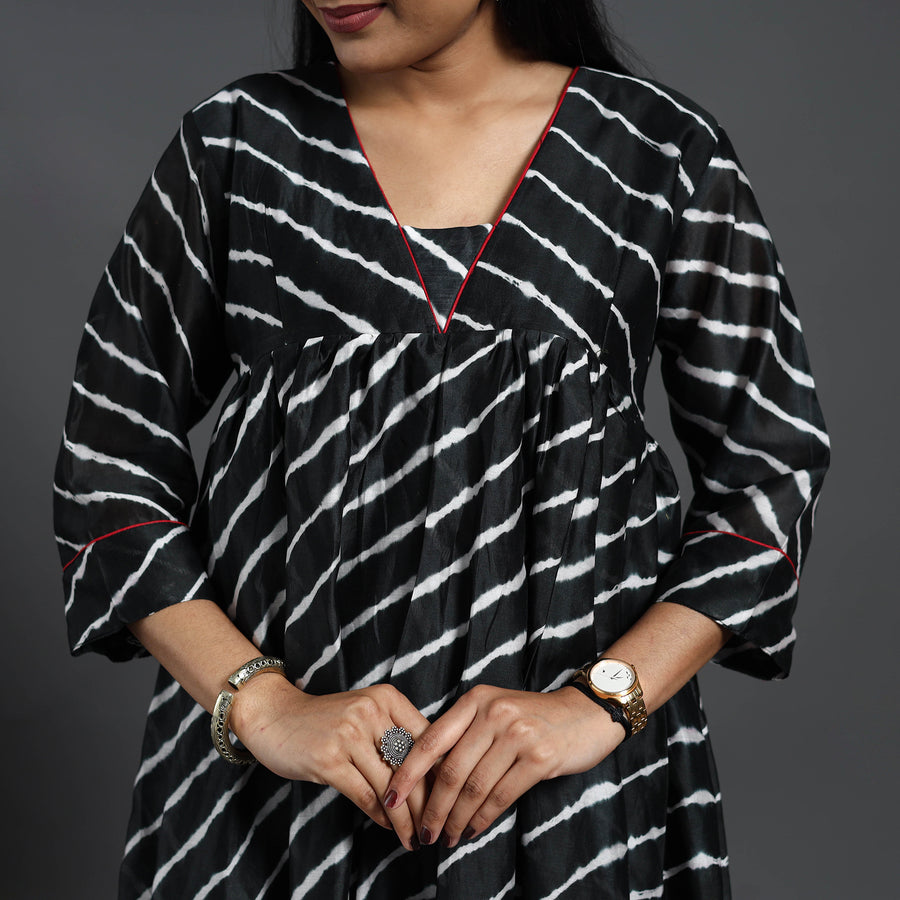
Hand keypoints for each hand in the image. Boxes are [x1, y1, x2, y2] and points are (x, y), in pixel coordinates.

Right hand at [232, 676, 429, 850]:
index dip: (442, 772)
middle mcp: (371, 711)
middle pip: (412, 764)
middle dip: (427, 801)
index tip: (451, 798)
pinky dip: (381, 815)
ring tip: (415, 836)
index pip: (428, 738)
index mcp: (386, 697)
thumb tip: (432, 772)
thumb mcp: (365, 712)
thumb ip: (394, 732)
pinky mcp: (329, 759)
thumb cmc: (325, 719)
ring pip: (391, 785)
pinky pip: (365, 795)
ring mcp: (349, 734)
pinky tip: (390, 826)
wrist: (274, 715)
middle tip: (436, 826)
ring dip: (406, 817)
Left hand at [384, 684, 624, 847]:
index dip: (407, 772)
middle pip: (450, 770)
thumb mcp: (495, 711)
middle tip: (424, 833)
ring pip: (474, 788)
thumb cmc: (534, 717)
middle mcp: (493, 713)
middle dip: (432, 808)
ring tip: (448, 837)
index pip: (431, 739)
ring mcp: (517, 734)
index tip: (391, 798)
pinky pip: (501, 796)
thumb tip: (426, 778)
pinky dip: (482, 819)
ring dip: (456, 819)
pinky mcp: (539, 758)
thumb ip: (465, 734)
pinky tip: (473, 829)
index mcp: (475, 700)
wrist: (586, 713)